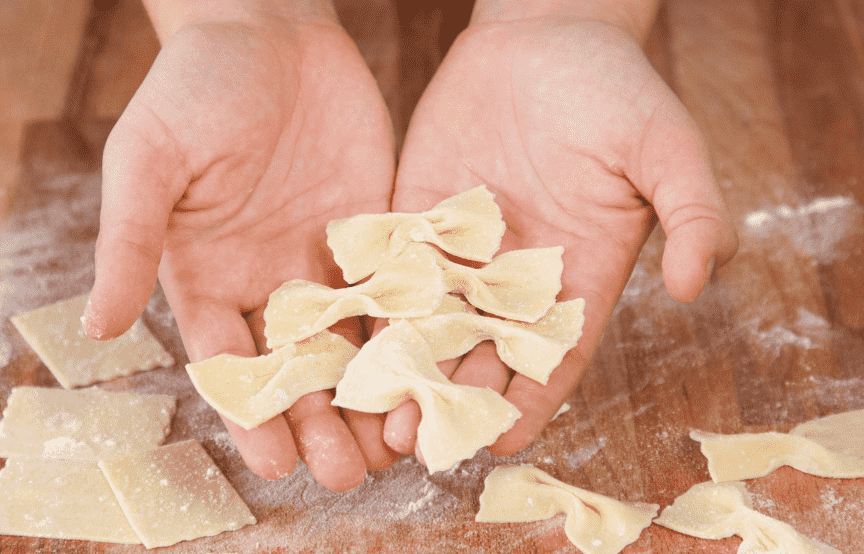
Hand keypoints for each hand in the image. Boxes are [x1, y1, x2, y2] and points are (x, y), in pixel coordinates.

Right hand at [84, 7, 398, 489]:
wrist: (269, 32)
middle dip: (320, 422)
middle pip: (299, 368)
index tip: (275, 462)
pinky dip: (412, 332)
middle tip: (350, 475)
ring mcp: (327, 261)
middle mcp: (271, 281)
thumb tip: (98, 327)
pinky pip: (396, 290)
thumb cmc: (196, 88)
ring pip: (352, 342)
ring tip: (397, 445)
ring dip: (371, 395)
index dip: (253, 413)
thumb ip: (130, 241)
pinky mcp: (375, 233)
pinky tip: (435, 370)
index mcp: (211, 277)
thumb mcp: (149, 160)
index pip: (232, 361)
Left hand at [384, 16, 737, 460]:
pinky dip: (376, 301)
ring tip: (379, 411)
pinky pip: (394, 264)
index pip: (555, 352)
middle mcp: (516, 273)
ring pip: (433, 320)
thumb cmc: (617, 91)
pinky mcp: (418, 212)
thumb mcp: (668, 150)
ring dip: (409, 366)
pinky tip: (351, 337)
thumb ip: (694, 214)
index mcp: (577, 273)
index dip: (533, 398)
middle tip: (422, 443)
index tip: (504, 442)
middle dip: (456, 397)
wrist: (547, 35)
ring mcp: (463, 246)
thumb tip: (698, 285)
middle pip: (485, 351)